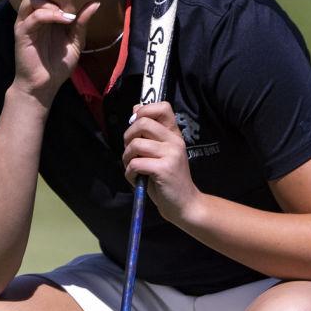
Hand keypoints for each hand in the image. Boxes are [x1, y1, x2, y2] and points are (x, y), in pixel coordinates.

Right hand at [0, 0, 101, 100]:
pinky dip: (51, 14)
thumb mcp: (75, 41)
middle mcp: (31, 14)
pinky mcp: (23, 33)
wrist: (43, 87)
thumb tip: (94, 2)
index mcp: (43, 13)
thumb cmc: (56, 64)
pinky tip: (65, 19)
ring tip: (67, 4)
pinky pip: (35, 16)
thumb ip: (82, 21)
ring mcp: (25, 22)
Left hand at [123, 102, 199, 221]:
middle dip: (128, 137)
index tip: (136, 126)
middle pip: (142, 123)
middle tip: (131, 152)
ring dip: (126, 158)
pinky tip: (137, 179)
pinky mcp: (164, 168)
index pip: (162, 106)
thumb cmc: (167, 178)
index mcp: (174, 134)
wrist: (183, 203)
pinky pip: (135, 163)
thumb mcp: (159, 151)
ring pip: (135, 144)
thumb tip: (136, 108)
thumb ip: (149, 132)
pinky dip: (130, 173)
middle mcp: (174, 140)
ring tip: (133, 168)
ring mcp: (171, 154)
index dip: (144, 111)